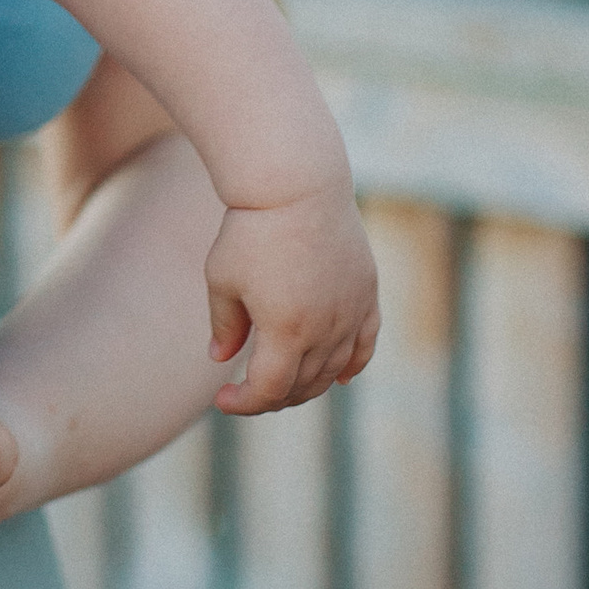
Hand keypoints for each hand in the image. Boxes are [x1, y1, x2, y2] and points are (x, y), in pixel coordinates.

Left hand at [204, 184, 380, 414]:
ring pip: (334, 371)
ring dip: (308, 384)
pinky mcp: (366, 294)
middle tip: (248, 391)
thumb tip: (221, 359)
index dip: (245, 403)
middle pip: (303, 385)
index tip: (222, 400)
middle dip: (273, 396)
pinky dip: (352, 367)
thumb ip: (224, 324)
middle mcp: (326, 330)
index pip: (269, 390)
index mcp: (287, 331)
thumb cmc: (251, 228)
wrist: (296, 184)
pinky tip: (340, 378)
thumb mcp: (222, 276)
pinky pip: (364, 346)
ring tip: (282, 382)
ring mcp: (352, 313)